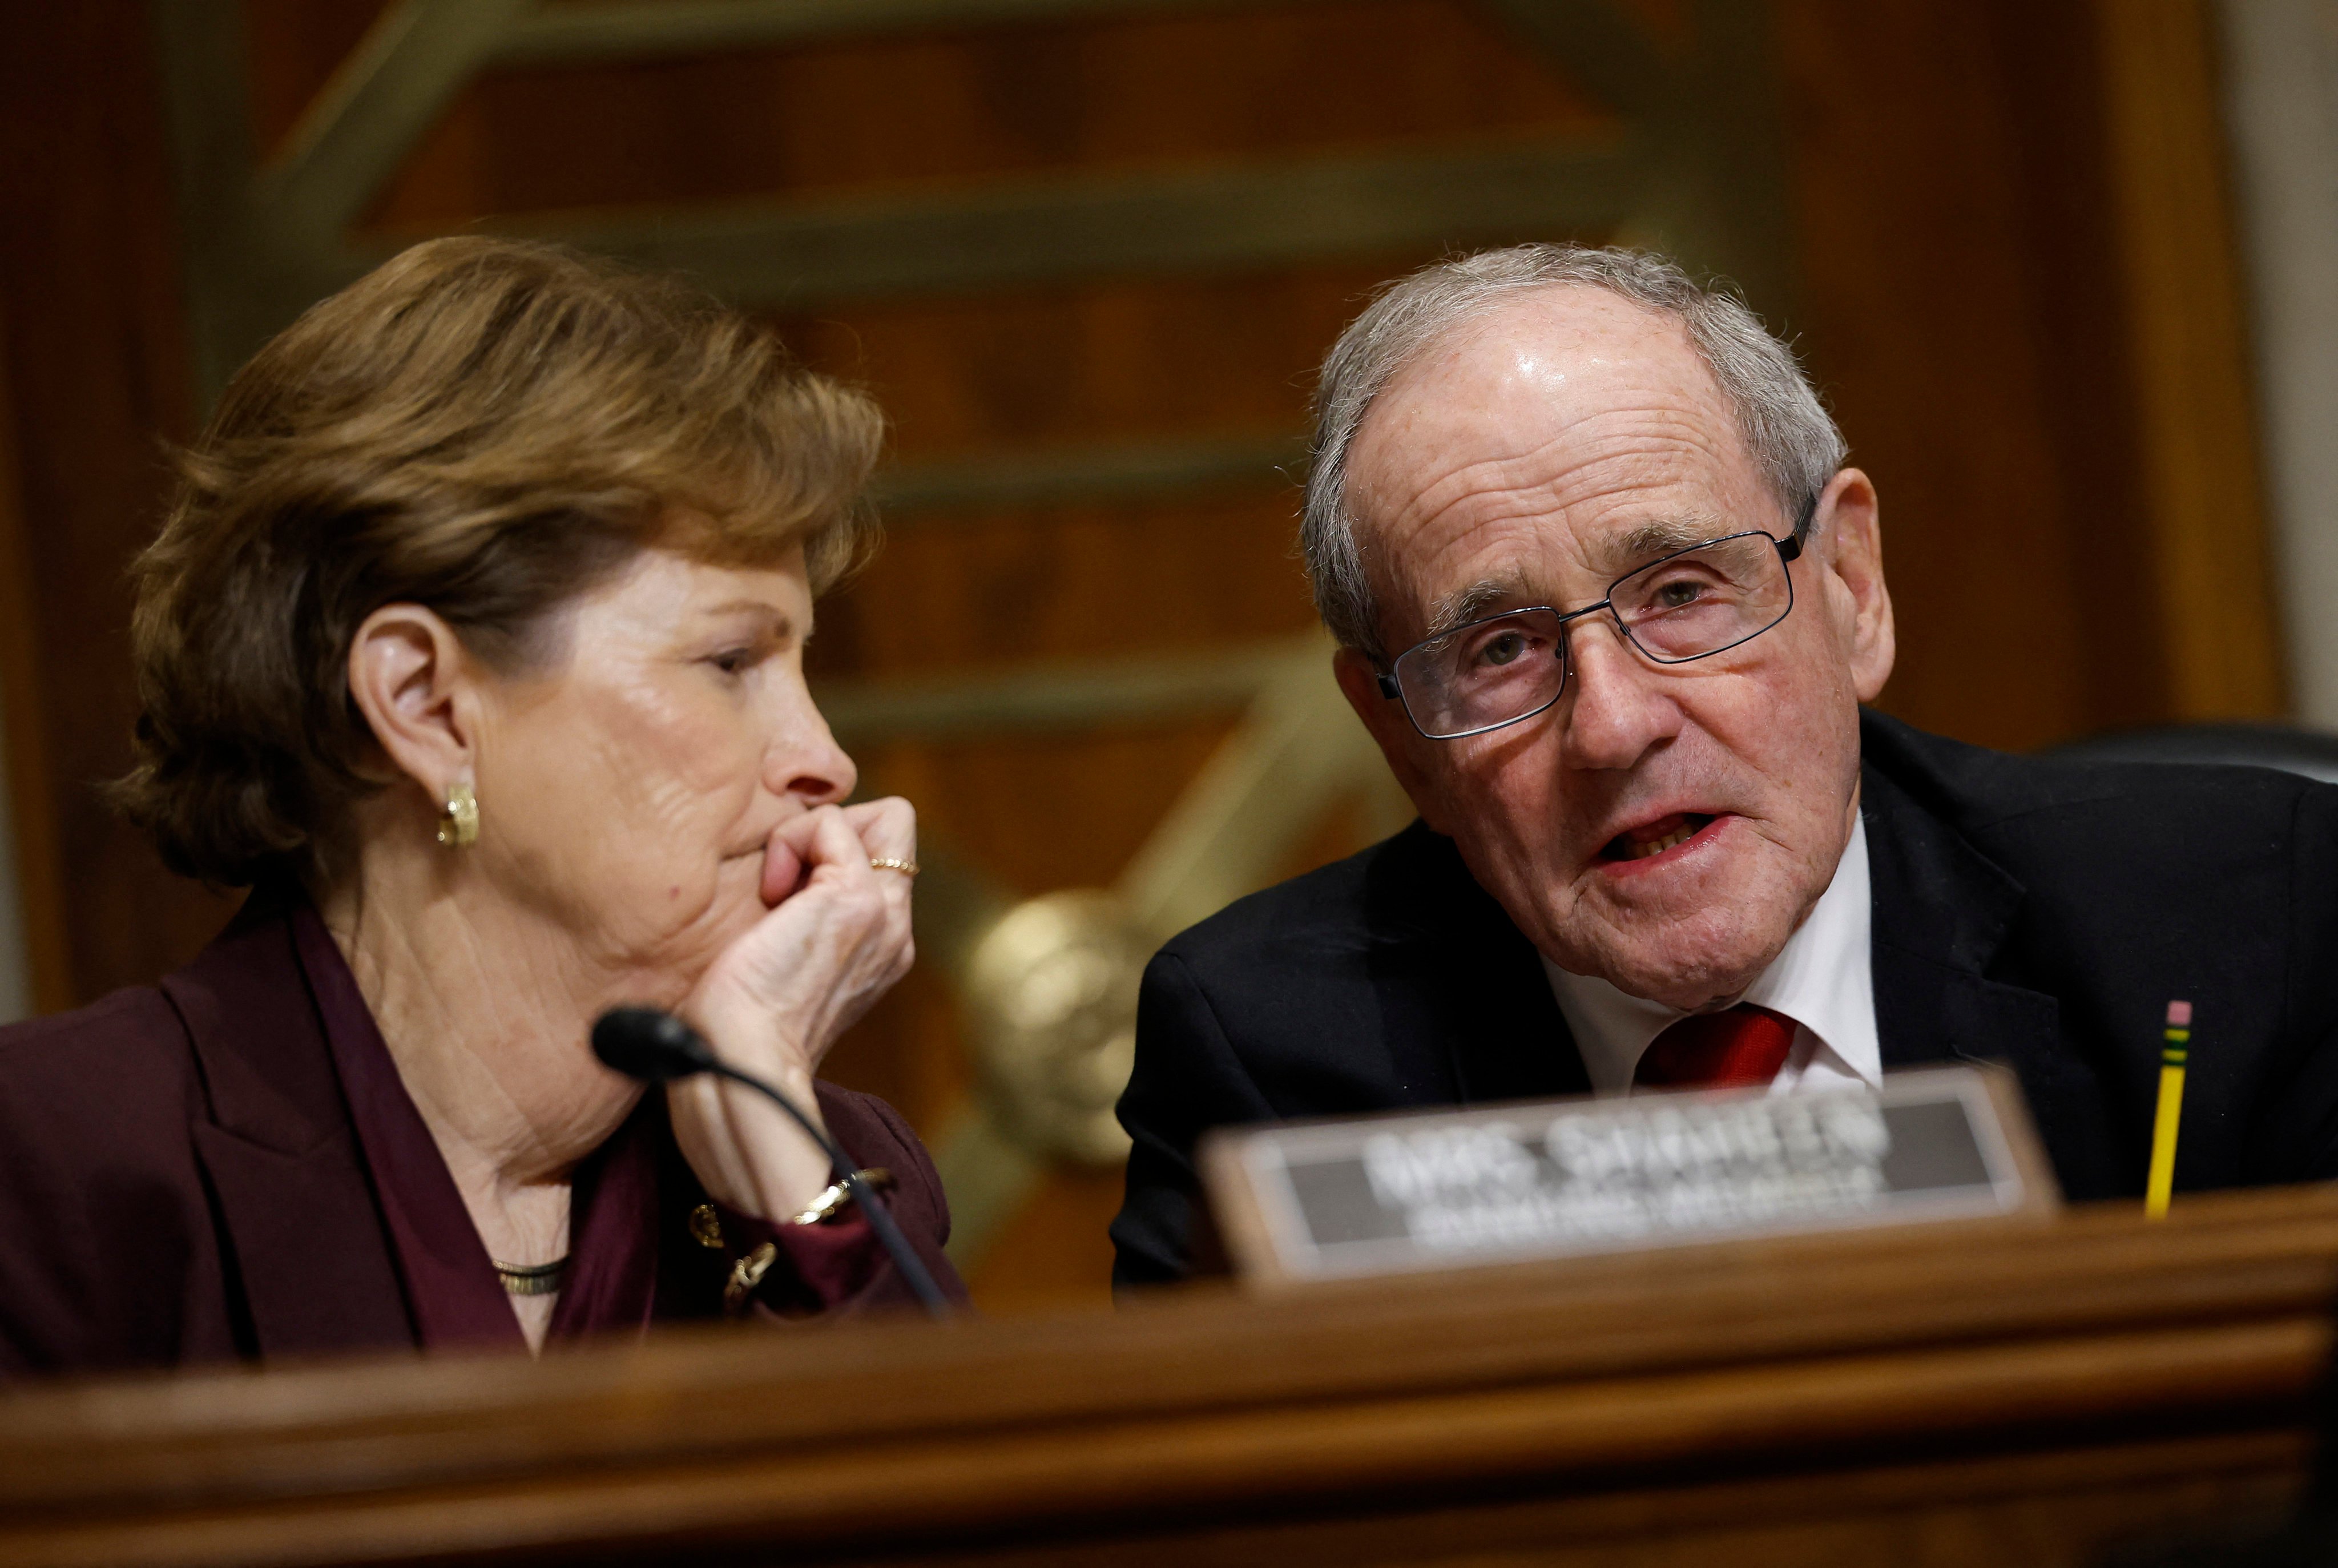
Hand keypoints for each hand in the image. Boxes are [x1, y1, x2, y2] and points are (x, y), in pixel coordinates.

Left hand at [665, 799, 916, 1220]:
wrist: (735, 1067)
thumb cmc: (730, 1032)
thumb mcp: (772, 969)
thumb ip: (792, 927)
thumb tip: (769, 891)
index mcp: (878, 951)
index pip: (882, 860)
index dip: (831, 852)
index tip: (779, 894)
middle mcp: (893, 930)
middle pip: (890, 831)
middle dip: (829, 835)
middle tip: (780, 883)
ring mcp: (883, 914)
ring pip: (875, 818)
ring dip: (809, 837)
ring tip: (772, 892)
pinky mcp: (856, 898)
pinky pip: (831, 824)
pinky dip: (790, 839)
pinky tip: (767, 892)